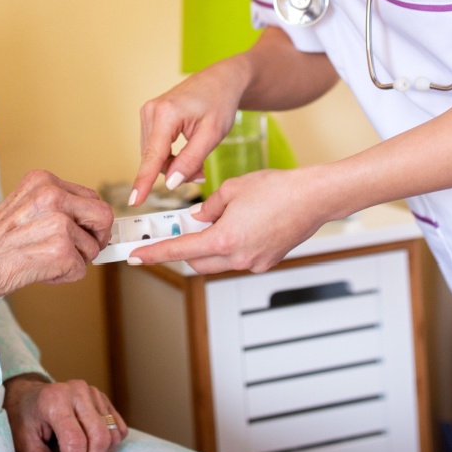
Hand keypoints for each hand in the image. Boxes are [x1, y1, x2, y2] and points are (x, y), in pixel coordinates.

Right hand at [0, 170, 112, 302]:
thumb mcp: (20, 205)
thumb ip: (51, 206)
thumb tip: (81, 219)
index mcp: (43, 181)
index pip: (89, 196)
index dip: (90, 219)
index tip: (86, 231)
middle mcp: (53, 196)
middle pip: (103, 215)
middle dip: (97, 237)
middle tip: (83, 251)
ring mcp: (59, 222)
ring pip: (93, 247)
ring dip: (75, 260)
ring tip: (45, 261)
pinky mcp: (61, 250)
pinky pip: (81, 269)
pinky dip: (64, 276)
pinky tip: (41, 272)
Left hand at [3, 374, 125, 451]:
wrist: (28, 397)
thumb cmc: (24, 421)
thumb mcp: (25, 445)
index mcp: (54, 400)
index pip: (76, 441)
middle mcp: (77, 391)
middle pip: (99, 438)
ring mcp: (93, 392)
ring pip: (112, 435)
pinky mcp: (103, 398)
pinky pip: (119, 428)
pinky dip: (110, 445)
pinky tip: (91, 446)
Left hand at [126, 167, 326, 273]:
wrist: (315, 197)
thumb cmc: (278, 189)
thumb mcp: (233, 189)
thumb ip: (209, 206)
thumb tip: (199, 217)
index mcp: (224, 239)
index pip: (180, 250)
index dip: (155, 254)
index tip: (137, 257)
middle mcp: (238, 257)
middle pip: (198, 262)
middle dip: (186, 249)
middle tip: (180, 228)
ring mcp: (254, 262)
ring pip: (219, 261)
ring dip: (210, 246)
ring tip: (221, 218)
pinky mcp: (267, 261)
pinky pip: (239, 258)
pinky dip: (232, 246)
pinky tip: (243, 224)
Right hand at [131, 57, 249, 205]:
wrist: (220, 80)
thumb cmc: (220, 102)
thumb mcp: (213, 134)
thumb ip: (191, 160)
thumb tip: (170, 183)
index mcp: (166, 114)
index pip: (153, 156)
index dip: (143, 182)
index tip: (134, 201)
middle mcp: (151, 111)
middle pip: (154, 158)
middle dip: (174, 171)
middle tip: (201, 173)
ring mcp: (148, 113)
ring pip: (153, 155)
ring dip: (172, 165)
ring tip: (197, 162)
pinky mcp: (149, 116)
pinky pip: (154, 147)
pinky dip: (169, 156)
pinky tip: (186, 154)